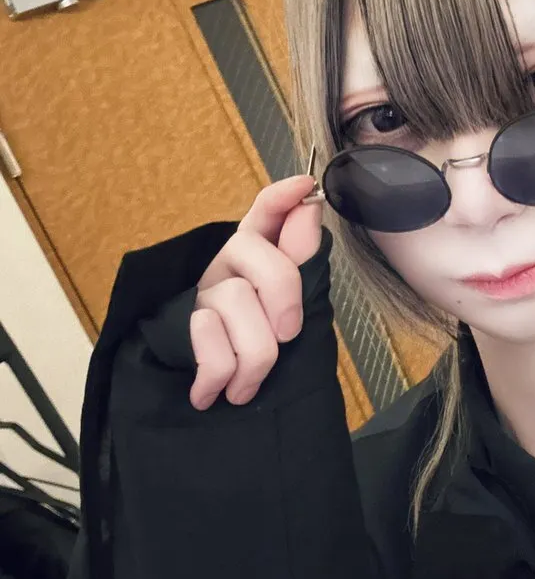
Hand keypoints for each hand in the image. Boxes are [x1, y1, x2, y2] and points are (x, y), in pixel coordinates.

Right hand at [189, 176, 322, 409]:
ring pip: (237, 303)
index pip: (267, 211)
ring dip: (255, 360)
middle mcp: (228, 263)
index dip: (283, 196)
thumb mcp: (287, 303)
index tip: (304, 186)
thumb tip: (311, 205)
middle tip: (288, 337)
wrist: (206, 387)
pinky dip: (220, 375)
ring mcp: (204, 290)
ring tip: (247, 387)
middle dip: (284, 302)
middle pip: (263, 260)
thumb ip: (300, 254)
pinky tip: (215, 392)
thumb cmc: (256, 341)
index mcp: (260, 253)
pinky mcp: (180, 320)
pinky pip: (208, 338)